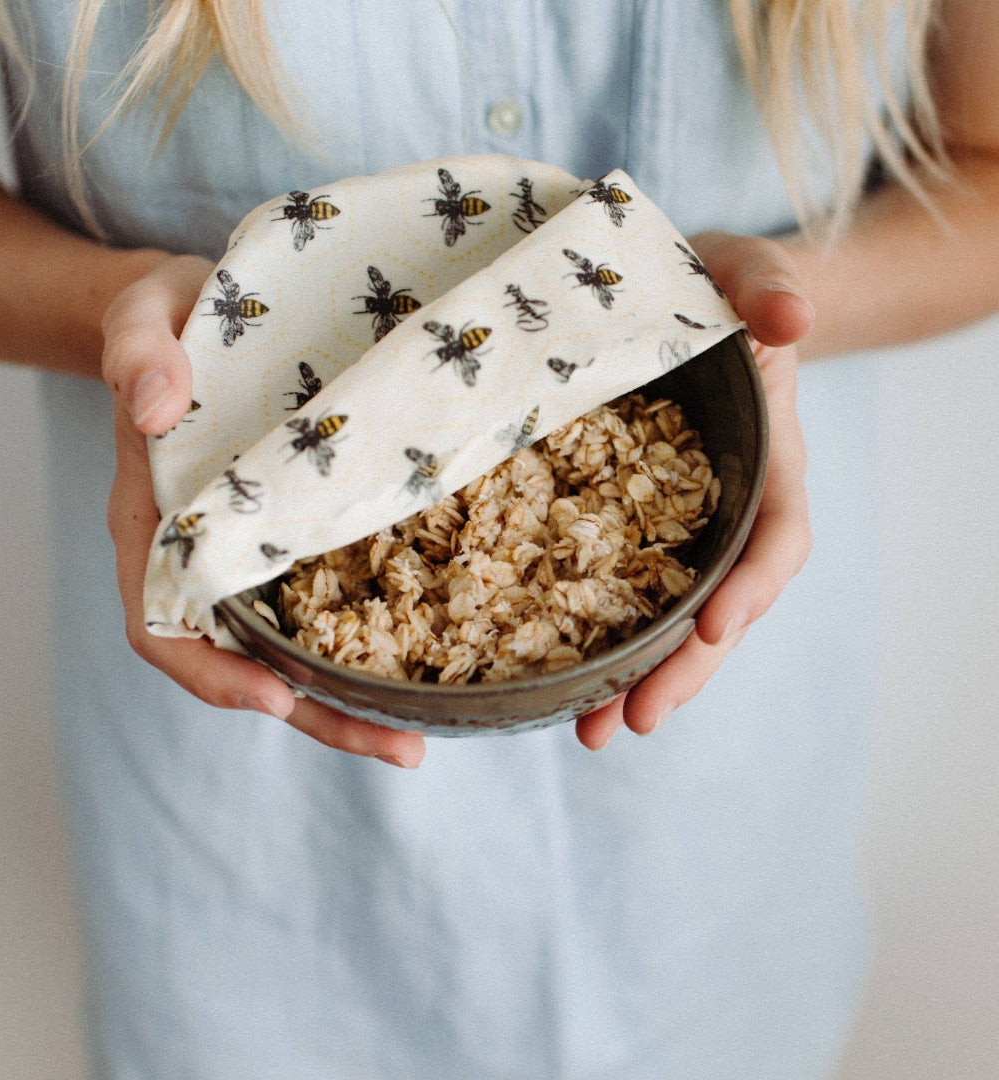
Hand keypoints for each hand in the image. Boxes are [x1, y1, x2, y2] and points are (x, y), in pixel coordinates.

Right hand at [102, 254, 426, 767]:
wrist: (202, 310)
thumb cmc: (167, 320)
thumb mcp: (142, 316)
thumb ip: (138, 353)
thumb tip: (154, 409)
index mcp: (152, 523)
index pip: (163, 625)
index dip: (213, 674)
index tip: (277, 698)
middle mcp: (204, 557)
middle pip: (244, 665)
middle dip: (315, 715)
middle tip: (402, 748)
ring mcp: (256, 555)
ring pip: (295, 651)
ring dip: (352, 700)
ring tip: (425, 733)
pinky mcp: (301, 537)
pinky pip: (329, 604)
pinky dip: (368, 641)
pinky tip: (427, 654)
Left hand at [575, 231, 813, 749]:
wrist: (686, 303)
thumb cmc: (718, 288)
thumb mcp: (741, 271)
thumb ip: (766, 288)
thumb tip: (793, 319)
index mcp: (767, 460)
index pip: (777, 536)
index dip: (753, 586)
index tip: (716, 625)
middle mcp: (728, 512)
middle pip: (722, 608)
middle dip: (684, 669)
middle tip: (632, 721)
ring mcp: (679, 529)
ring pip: (669, 621)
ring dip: (636, 680)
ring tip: (589, 732)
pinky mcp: (628, 530)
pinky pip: (619, 595)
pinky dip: (593, 641)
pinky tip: (554, 681)